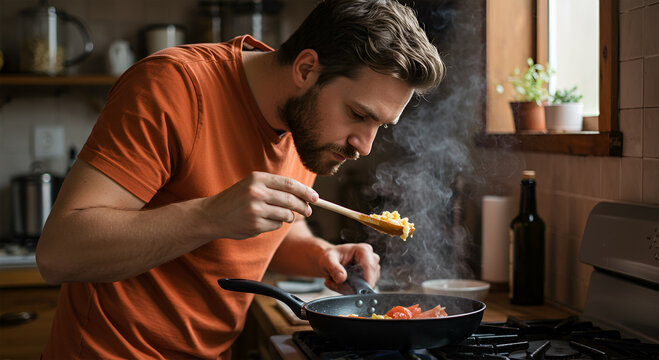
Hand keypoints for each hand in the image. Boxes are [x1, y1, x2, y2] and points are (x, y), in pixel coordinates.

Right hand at [200, 172, 318, 238]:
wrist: (212, 215)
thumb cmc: (237, 199)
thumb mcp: (253, 185)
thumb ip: (275, 188)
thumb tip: (305, 197)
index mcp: (258, 178)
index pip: (289, 184)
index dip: (305, 191)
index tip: (316, 197)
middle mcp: (257, 192)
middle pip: (291, 200)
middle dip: (303, 207)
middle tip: (308, 211)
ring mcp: (256, 209)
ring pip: (286, 215)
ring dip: (288, 217)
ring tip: (280, 216)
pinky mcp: (255, 225)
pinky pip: (276, 226)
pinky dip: (275, 225)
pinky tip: (262, 222)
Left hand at [318, 243, 380, 293]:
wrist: (328, 261)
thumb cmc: (329, 257)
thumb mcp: (328, 260)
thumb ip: (334, 269)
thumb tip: (342, 278)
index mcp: (363, 250)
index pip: (369, 267)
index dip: (367, 281)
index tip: (360, 292)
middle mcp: (371, 258)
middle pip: (368, 279)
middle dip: (351, 286)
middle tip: (335, 284)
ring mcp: (371, 269)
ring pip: (365, 287)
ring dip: (348, 289)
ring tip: (335, 282)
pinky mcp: (369, 278)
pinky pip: (362, 290)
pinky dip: (349, 290)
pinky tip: (340, 284)